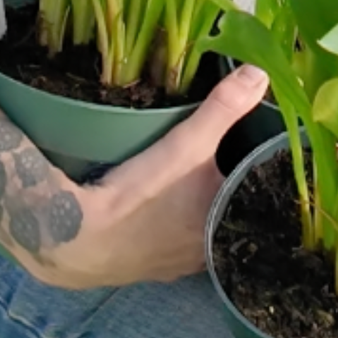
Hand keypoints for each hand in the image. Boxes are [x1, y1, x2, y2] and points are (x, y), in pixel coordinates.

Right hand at [34, 61, 270, 289]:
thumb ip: (224, 109)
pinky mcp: (143, 263)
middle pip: (224, 212)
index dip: (258, 176)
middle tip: (231, 154)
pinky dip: (171, 219)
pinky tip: (165, 203)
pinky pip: (169, 237)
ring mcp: (172, 264)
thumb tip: (260, 73)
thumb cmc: (141, 195)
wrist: (76, 238)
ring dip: (198, 205)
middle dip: (227, 187)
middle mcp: (203, 256)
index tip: (261, 151)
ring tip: (201, 172)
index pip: (255, 201)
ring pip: (197, 227)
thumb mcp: (188, 145)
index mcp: (224, 232)